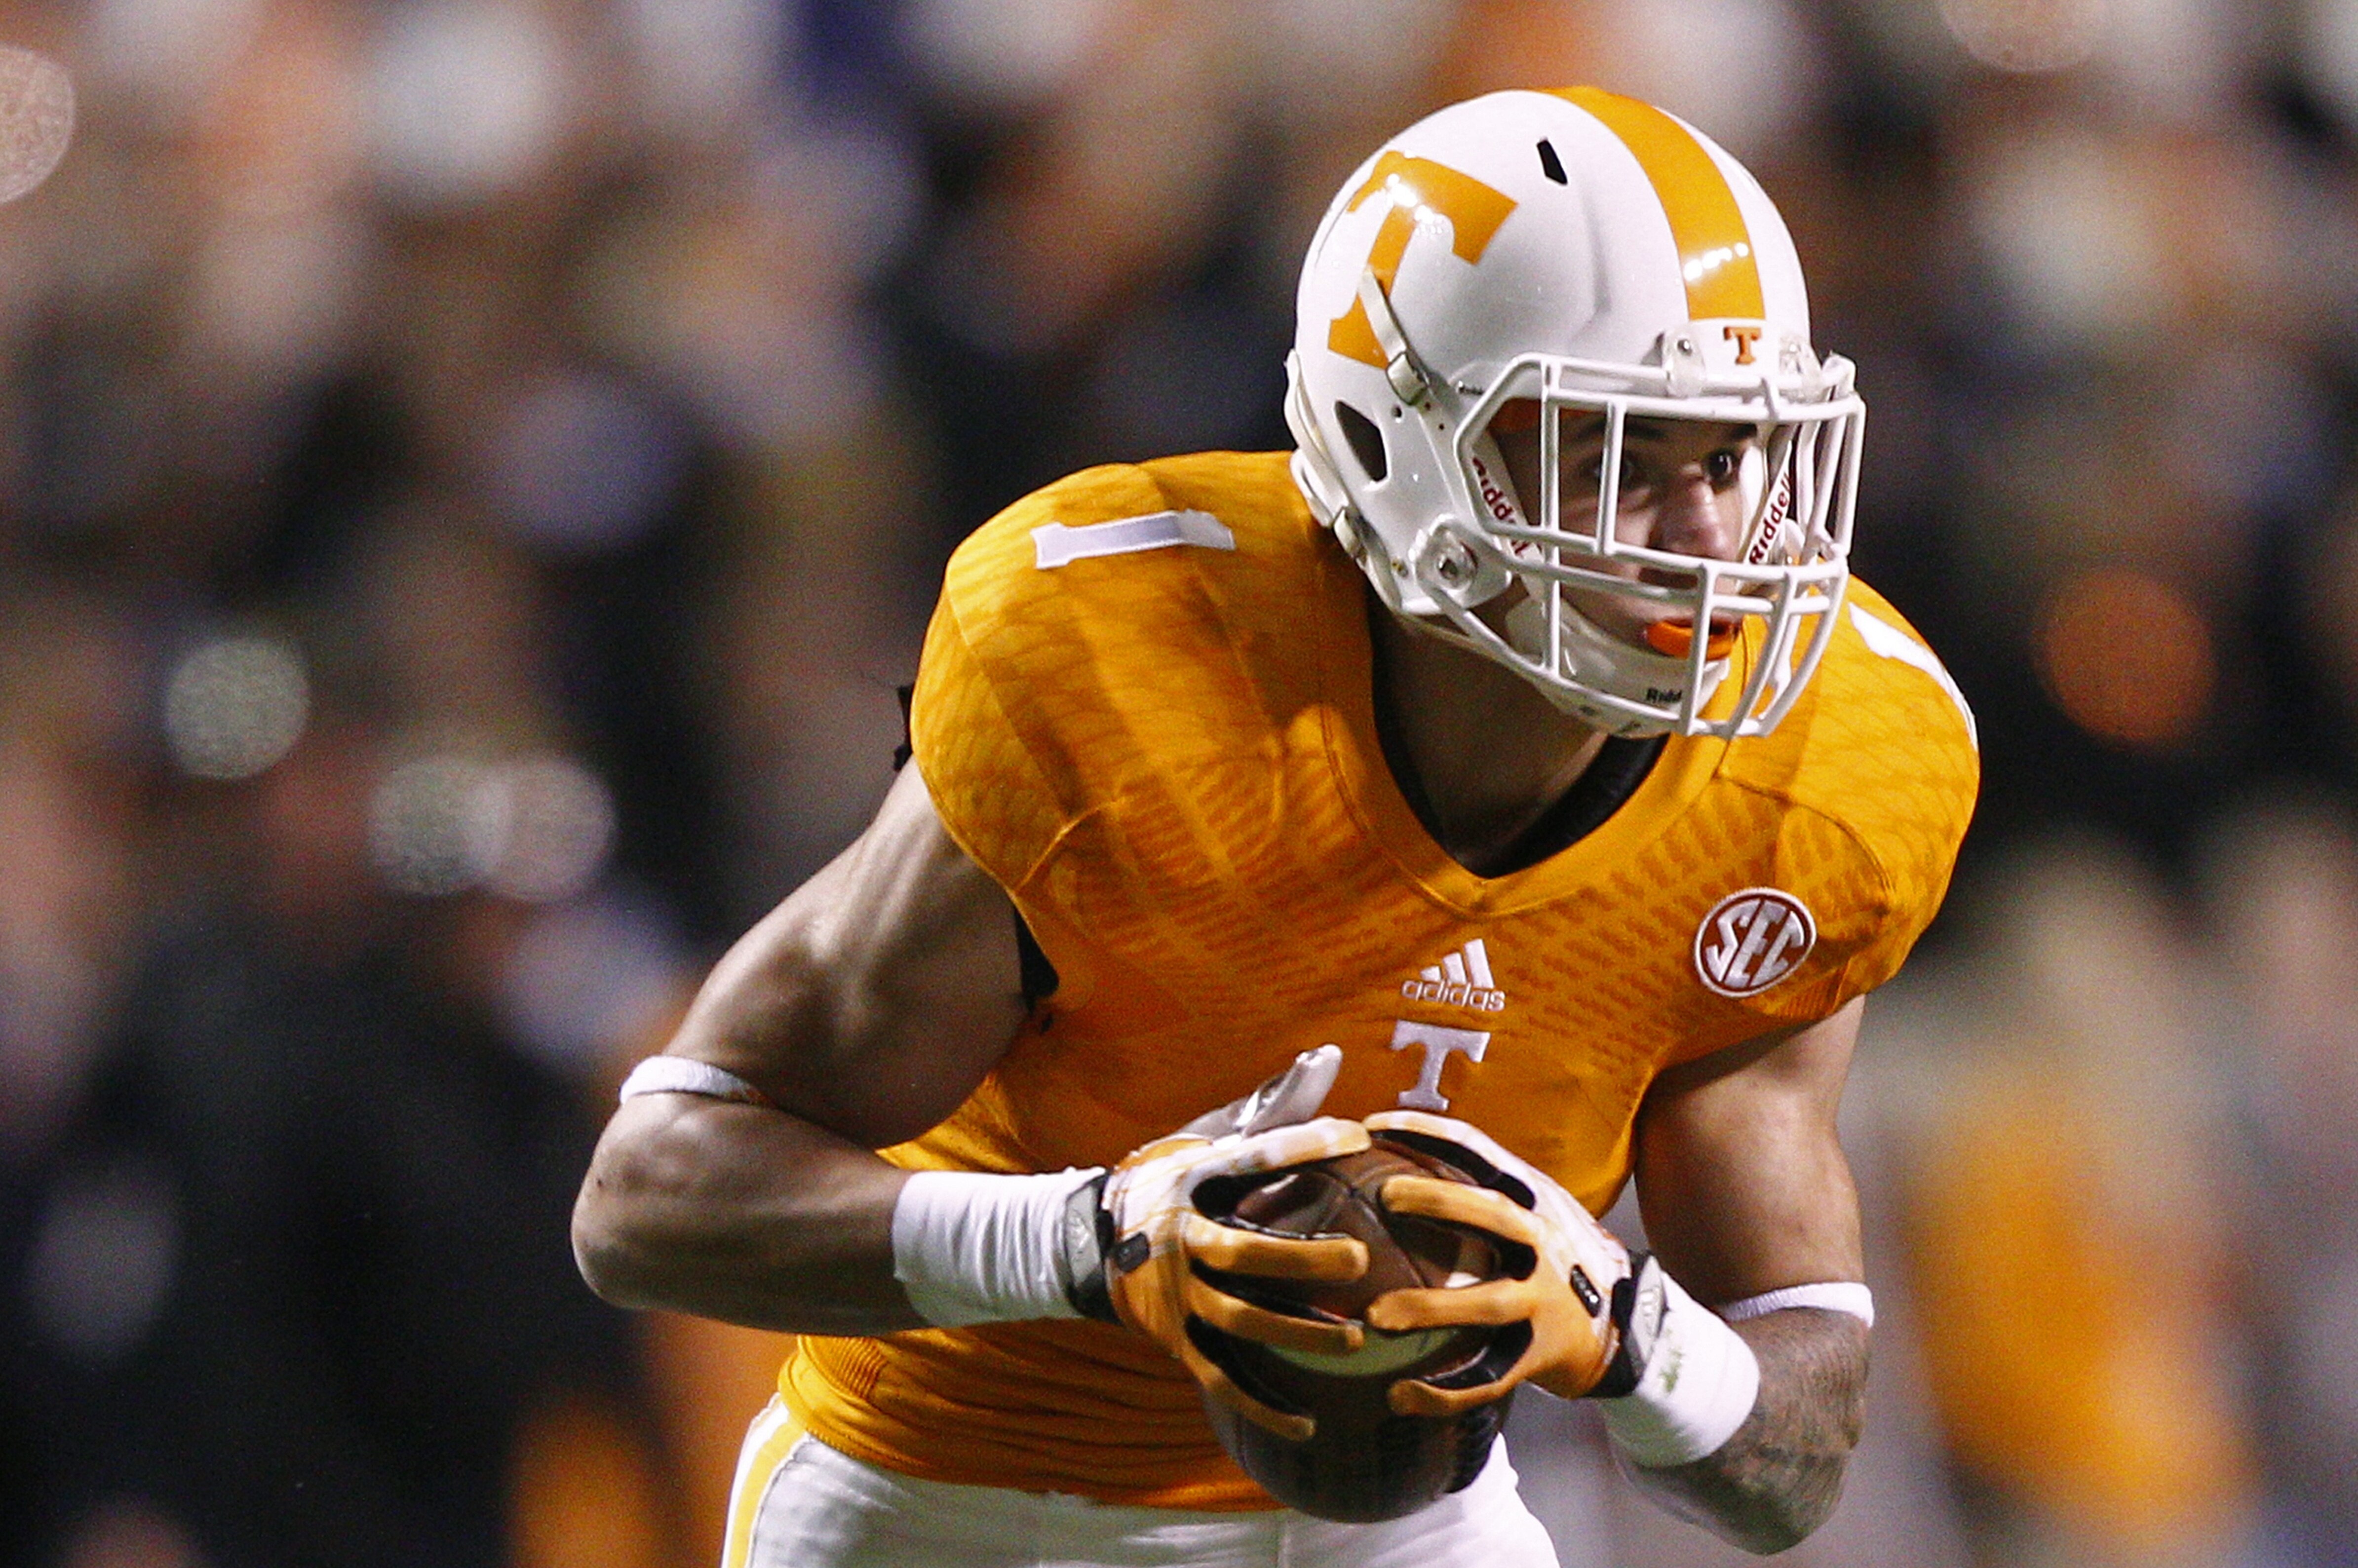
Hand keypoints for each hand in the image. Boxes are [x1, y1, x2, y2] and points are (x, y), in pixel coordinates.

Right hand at [1094, 1047, 1375, 1438]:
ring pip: (1238, 1319)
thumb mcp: (1205, 1138)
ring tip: (1351, 1340)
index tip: (1357, 1137)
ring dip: (1294, 1333)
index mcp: (1193, 1180)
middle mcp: (1181, 1237)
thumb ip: (1270, 1108)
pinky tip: (1310, 1419)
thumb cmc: (1166, 1182)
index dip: (1303, 1144)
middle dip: (1300, 1258)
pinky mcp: (1172, 1338)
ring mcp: (1175, 1293)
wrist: (1084, 1241)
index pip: (1253, 1156)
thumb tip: (1330, 1059)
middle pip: (1243, 1250)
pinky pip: (1221, 1376)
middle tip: (1358, 1259)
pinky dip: (1262, 1403)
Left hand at [1358, 1109, 1630, 1416]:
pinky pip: (1489, 1375)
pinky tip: (1398, 1396)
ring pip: (1488, 1304)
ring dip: (1431, 1308)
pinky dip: (1444, 1391)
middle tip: (1385, 1195)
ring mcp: (1545, 1300)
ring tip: (1373, 1316)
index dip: (1429, 1133)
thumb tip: (1393, 1158)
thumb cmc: (1554, 1258)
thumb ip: (1482, 1187)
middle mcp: (1544, 1244)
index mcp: (1534, 1200)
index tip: (1373, 1126)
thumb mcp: (1535, 1209)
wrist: (1627, 1325)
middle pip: (1495, 1214)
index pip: (1481, 1152)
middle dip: (1442, 1199)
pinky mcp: (1542, 1353)